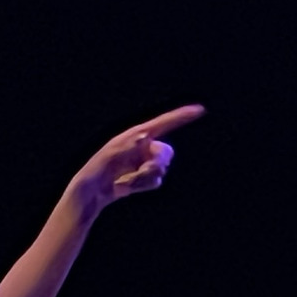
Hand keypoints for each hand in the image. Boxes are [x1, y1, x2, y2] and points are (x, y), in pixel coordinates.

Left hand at [72, 104, 206, 207]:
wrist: (96, 186)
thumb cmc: (104, 165)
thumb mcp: (117, 150)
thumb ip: (135, 144)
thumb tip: (146, 138)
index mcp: (140, 134)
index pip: (166, 122)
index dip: (183, 116)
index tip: (200, 110)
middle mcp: (146, 146)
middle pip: (167, 153)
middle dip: (156, 163)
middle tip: (142, 170)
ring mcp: (147, 162)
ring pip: (162, 170)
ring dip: (145, 177)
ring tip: (127, 179)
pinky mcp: (146, 177)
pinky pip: (156, 181)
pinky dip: (143, 185)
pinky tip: (128, 185)